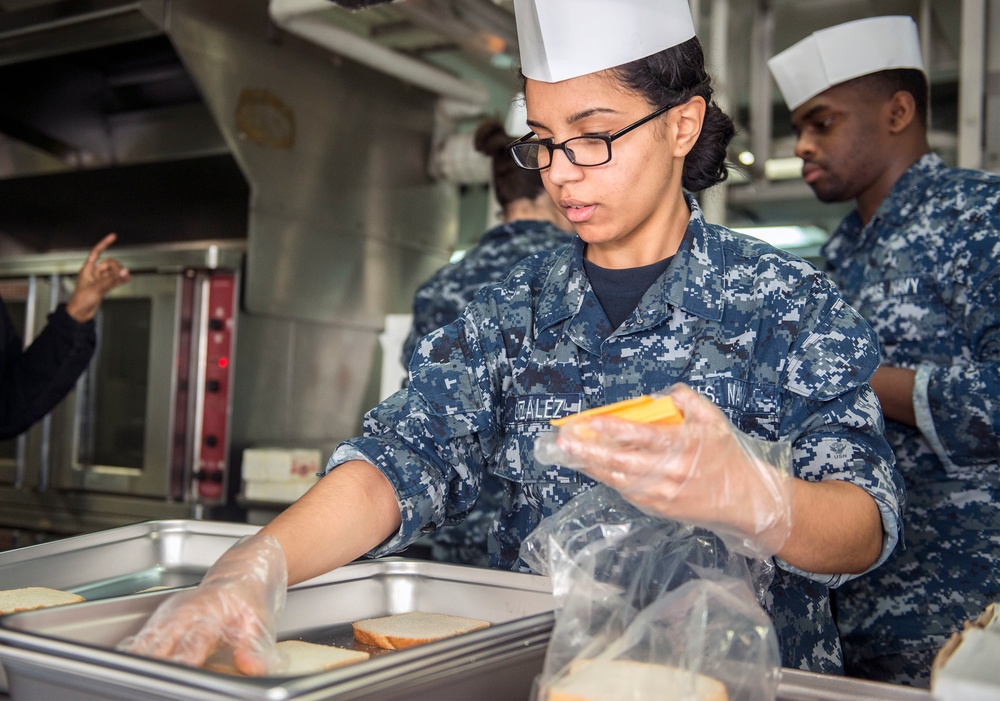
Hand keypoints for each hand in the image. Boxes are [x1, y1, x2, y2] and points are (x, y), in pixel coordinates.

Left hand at [65, 233, 130, 322]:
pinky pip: (114, 280)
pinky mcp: (104, 287)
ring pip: (112, 272)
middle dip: (116, 267)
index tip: (113, 237)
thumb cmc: (80, 301)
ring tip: (126, 277)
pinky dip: (120, 279)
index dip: (104, 243)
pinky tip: (127, 279)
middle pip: (108, 263)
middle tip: (120, 275)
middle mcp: (93, 273)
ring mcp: (99, 280)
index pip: (96, 252)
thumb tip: (124, 272)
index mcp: (87, 269)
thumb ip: (112, 280)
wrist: (80, 314)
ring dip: (119, 274)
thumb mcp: (97, 288)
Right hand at [118, 534, 288, 675]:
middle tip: (144, 679)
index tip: (178, 671)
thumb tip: (248, 666)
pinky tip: (124, 664)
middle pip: (161, 643)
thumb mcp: (257, 622)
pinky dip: (132, 650)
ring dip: (137, 658)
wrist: (237, 575)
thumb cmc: (246, 601)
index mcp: (209, 615)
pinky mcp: (160, 618)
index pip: (193, 643)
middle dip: (152, 662)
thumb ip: (252, 647)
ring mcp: (169, 616)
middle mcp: (184, 614)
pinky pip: (141, 636)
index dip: (183, 660)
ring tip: (127, 675)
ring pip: (146, 640)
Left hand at [541, 384, 793, 556]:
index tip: (589, 422)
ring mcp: (660, 493)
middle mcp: (667, 471)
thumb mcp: (713, 420)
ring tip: (568, 454)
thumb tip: (663, 393)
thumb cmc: (727, 456)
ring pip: (617, 478)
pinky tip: (592, 468)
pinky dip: (608, 479)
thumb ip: (688, 401)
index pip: (640, 435)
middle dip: (588, 450)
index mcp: (680, 445)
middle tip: (564, 442)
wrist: (746, 499)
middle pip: (620, 460)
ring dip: (591, 466)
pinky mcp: (658, 507)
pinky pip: (626, 491)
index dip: (612, 428)